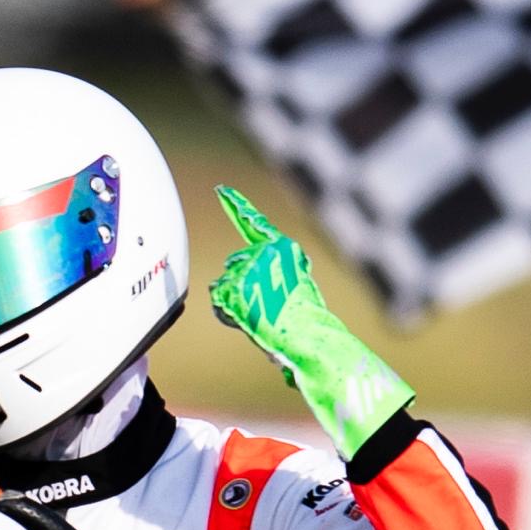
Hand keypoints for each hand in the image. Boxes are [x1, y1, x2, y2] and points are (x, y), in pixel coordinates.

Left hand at [206, 185, 413, 450]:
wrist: (310, 340)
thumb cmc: (311, 324)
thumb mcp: (299, 290)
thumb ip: (277, 280)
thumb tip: (268, 290)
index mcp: (284, 247)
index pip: (254, 223)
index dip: (235, 205)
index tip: (220, 190)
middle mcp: (264, 251)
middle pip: (234, 265)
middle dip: (240, 286)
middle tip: (265, 310)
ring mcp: (248, 267)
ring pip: (224, 285)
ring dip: (236, 304)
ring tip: (261, 317)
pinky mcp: (234, 286)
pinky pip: (219, 304)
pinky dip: (229, 317)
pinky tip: (249, 322)